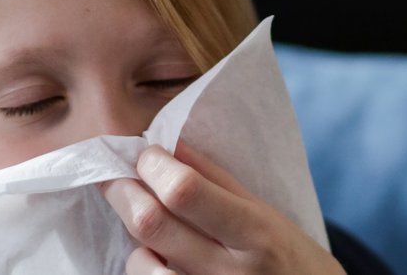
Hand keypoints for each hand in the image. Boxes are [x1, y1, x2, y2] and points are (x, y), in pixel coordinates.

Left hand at [100, 142, 346, 274]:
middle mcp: (230, 271)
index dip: (154, 166)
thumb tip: (170, 144)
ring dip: (132, 234)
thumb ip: (216, 181)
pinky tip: (152, 254)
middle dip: (122, 190)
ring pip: (140, 262)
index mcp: (254, 232)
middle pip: (151, 223)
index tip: (147, 154)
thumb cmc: (289, 256)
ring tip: (143, 220)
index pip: (185, 191)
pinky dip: (142, 266)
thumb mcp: (265, 214)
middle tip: (117, 176)